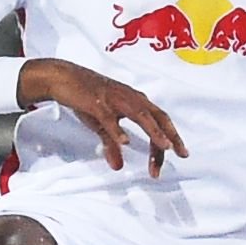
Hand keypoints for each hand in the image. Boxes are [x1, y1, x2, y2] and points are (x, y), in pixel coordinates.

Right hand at [19, 59, 188, 176]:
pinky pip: (109, 118)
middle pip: (157, 117)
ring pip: (140, 115)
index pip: (159, 121)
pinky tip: (125, 142)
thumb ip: (112, 144)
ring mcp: (115, 98)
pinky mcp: (97, 101)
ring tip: (165, 148)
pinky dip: (117, 130)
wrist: (63, 77)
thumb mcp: (101, 124)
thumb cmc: (86, 97)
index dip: (169, 139)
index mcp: (136, 101)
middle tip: (182, 154)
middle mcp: (130, 98)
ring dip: (154, 132)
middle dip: (171, 136)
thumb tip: (117, 167)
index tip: (179, 157)